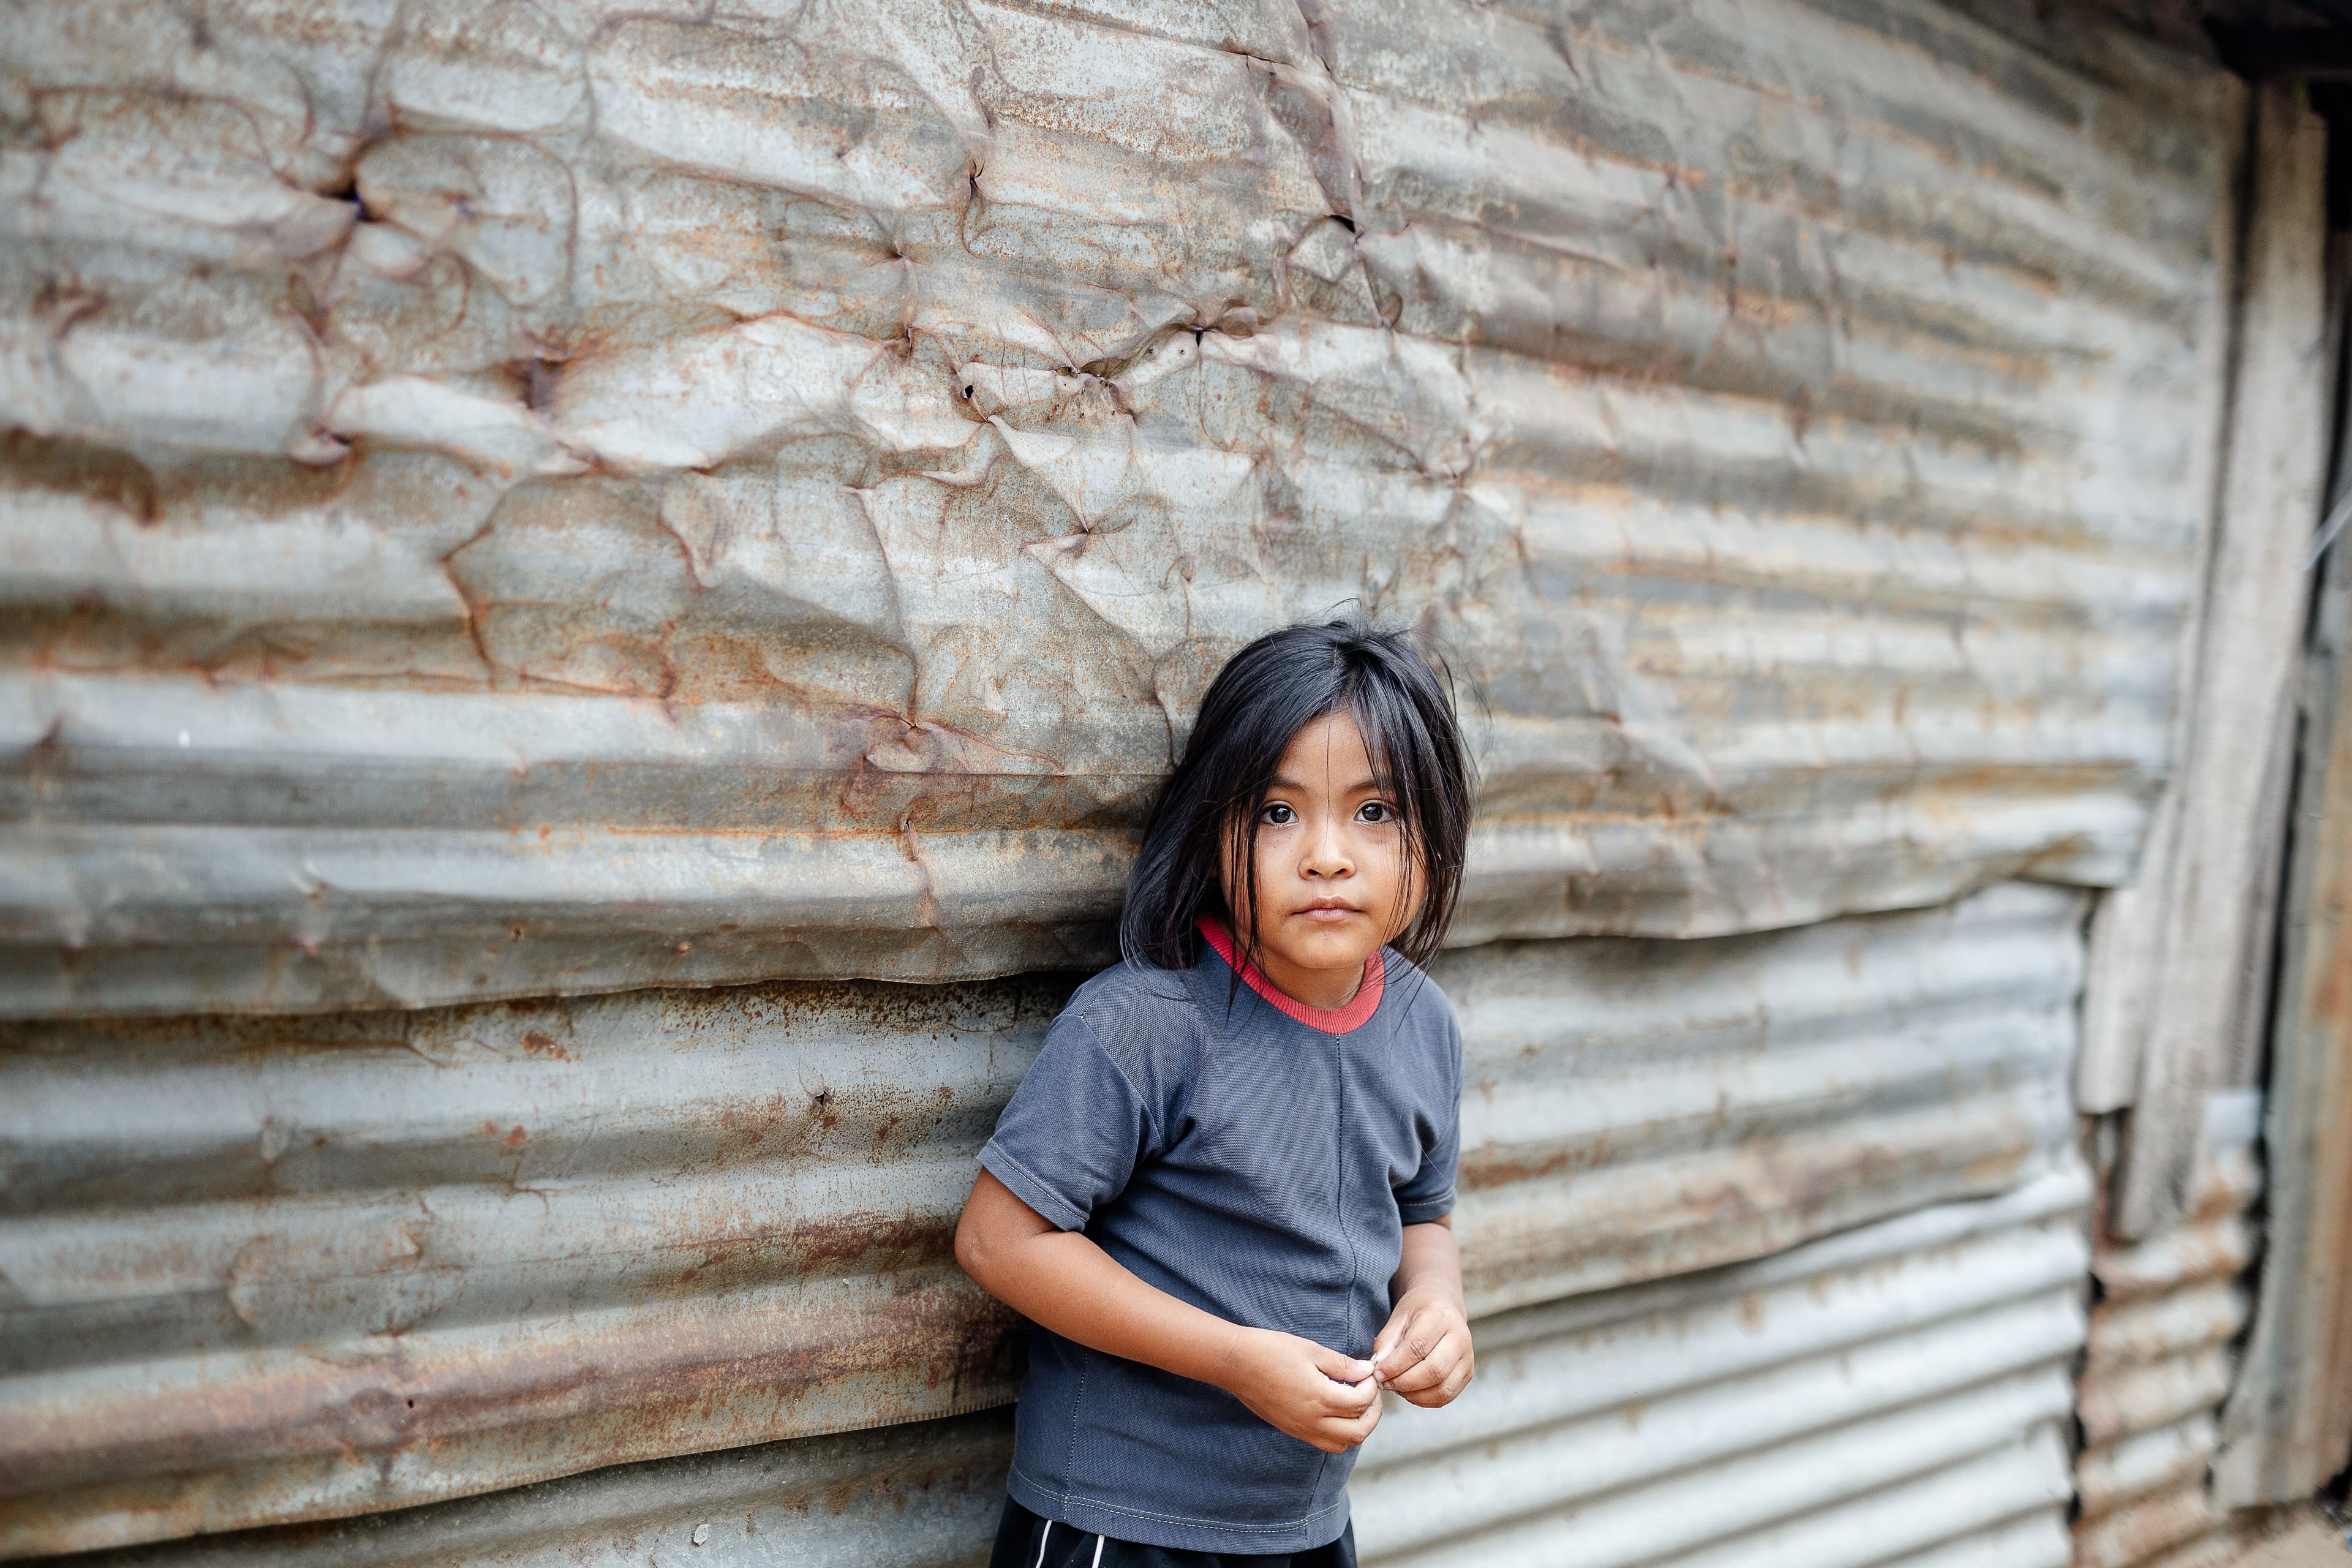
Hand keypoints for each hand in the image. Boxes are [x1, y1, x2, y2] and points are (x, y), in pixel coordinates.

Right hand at [1219, 1327, 1383, 1452]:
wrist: (1235, 1363)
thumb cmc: (1271, 1350)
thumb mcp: (1310, 1350)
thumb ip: (1342, 1364)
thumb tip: (1366, 1371)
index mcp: (1319, 1397)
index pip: (1361, 1402)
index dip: (1371, 1387)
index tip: (1368, 1373)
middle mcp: (1312, 1421)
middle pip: (1358, 1432)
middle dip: (1372, 1414)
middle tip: (1371, 1393)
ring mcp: (1301, 1429)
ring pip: (1342, 1444)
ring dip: (1357, 1428)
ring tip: (1356, 1405)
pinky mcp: (1292, 1430)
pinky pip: (1323, 1442)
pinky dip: (1338, 1432)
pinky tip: (1335, 1410)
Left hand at [1370, 1291, 1472, 1407]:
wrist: (1442, 1305)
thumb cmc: (1418, 1312)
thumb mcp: (1398, 1318)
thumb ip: (1386, 1342)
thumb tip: (1378, 1367)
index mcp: (1440, 1317)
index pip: (1417, 1348)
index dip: (1394, 1365)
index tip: (1378, 1373)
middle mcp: (1460, 1336)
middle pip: (1434, 1371)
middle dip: (1405, 1383)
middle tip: (1387, 1383)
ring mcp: (1468, 1356)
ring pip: (1443, 1388)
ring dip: (1415, 1395)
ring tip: (1397, 1388)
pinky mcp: (1468, 1372)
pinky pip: (1447, 1395)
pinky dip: (1426, 1400)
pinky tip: (1411, 1392)